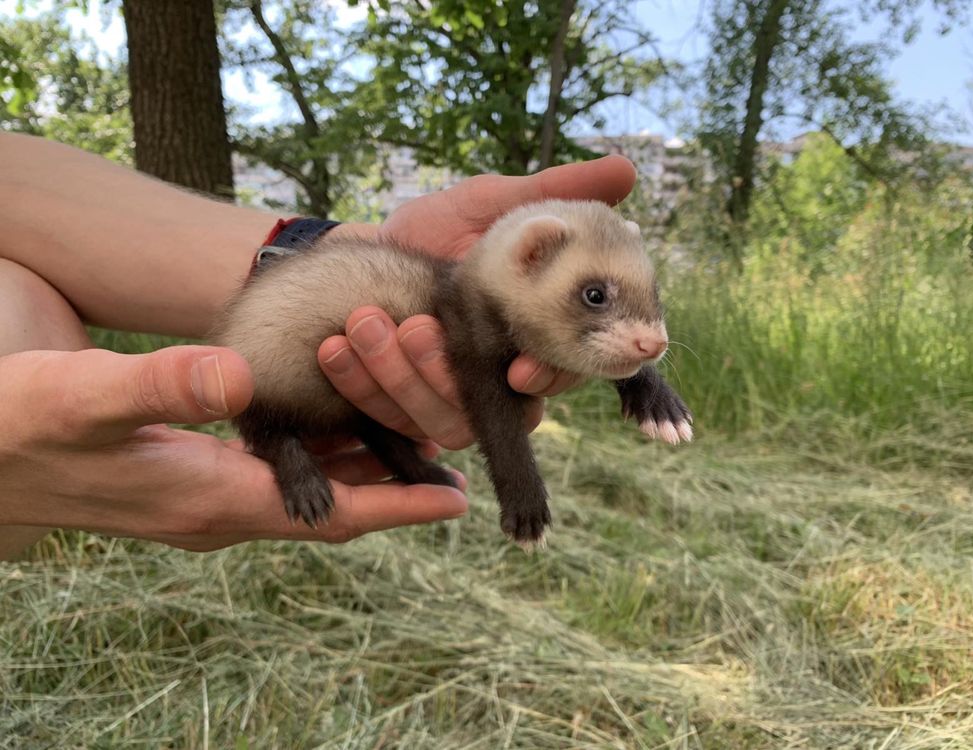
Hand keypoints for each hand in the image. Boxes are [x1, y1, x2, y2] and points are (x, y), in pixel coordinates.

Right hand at [0, 347, 466, 552]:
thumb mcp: (87, 396)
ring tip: (420, 450)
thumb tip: (237, 378)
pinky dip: (320, 460)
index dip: (397, 505)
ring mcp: (206, 501)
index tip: (457, 499)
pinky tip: (341, 431)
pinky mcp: (193, 482)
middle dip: (394, 490)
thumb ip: (162, 386)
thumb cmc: (24, 424)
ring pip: (309, 494)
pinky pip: (280, 478)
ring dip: (363, 474)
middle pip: (333, 508)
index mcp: (211, 499)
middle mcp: (219, 511)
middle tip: (457, 471)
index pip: (329, 513)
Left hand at [319, 156, 636, 446]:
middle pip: (502, 414)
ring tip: (364, 324)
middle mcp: (501, 379)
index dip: (547, 378)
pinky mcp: (404, 414)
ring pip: (443, 422)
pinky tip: (336, 348)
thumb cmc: (442, 229)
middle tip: (416, 330)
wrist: (370, 253)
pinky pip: (392, 422)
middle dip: (449, 376)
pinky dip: (361, 386)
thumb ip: (555, 191)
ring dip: (400, 378)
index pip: (560, 375)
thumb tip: (626, 170)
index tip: (518, 368)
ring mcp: (452, 402)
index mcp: (535, 337)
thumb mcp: (494, 202)